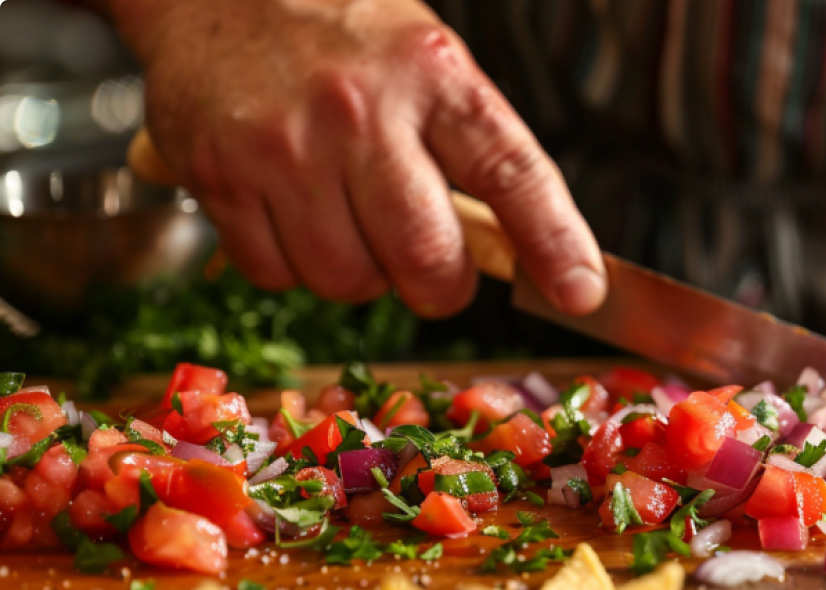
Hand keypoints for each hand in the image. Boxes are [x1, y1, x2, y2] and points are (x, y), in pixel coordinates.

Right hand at [109, 0, 605, 316]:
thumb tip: (528, 253)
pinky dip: (293, 267)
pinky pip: (275, 276)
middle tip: (437, 271)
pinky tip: (295, 214)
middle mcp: (359, 111)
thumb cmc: (340, 34)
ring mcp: (284, 147)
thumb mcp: (429, 64)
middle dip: (441, 285)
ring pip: (348, 279)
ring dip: (362, 275)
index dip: (554, 243)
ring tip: (353, 221)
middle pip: (426, 256)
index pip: (513, 173)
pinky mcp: (218, 177)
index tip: (580, 292)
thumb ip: (475, 149)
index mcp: (432, 74)